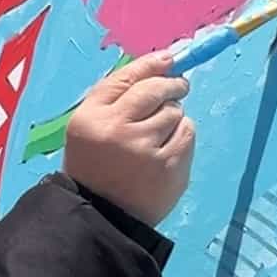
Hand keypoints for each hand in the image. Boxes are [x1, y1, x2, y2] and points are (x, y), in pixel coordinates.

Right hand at [64, 54, 194, 227]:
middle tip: (178, 87)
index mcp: (90, 118)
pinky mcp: (169, 167)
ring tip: (159, 133)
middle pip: (155, 90)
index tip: (170, 59)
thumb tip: (161, 62)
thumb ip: (116, 96)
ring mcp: (145, 150)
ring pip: (175, 111)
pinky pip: (187, 133)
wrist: (102, 217)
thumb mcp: (88, 128)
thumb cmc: (96, 166)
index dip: (151, 65)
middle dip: (171, 85)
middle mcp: (116, 130)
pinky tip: (168, 148)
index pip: (126, 78)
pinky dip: (182, 135)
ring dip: (173, 116)